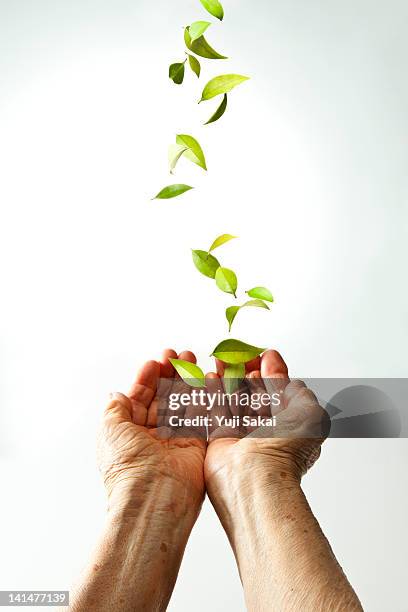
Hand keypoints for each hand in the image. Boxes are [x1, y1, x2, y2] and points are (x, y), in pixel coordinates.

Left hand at [98, 349, 205, 513]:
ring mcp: (176, 439)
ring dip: (185, 379)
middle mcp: (153, 436)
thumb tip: (116, 394)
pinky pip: (201, 415)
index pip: (140, 399)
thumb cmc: (127, 465)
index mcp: (131, 433)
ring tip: (190, 358)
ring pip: (182, 402)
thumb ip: (115, 408)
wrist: (153, 494)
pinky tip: (203, 377)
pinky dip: (202, 395)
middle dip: (168, 374)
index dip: (146, 379)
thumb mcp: (110, 429)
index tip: (154, 362)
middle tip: (176, 355)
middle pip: (162, 398)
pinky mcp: (197, 444)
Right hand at [205, 350, 327, 494]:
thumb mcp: (312, 415)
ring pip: (234, 399)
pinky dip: (212, 392)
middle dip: (248, 371)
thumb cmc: (285, 451)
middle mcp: (266, 431)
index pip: (280, 392)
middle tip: (238, 354)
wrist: (255, 478)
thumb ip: (301, 393)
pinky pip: (215, 411)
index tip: (265, 355)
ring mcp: (242, 435)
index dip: (273, 371)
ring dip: (228, 377)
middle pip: (255, 393)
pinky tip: (210, 376)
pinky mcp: (219, 439)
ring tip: (221, 359)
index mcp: (290, 426)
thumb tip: (291, 382)